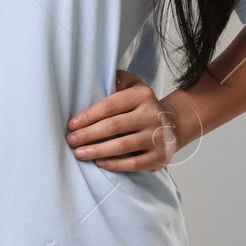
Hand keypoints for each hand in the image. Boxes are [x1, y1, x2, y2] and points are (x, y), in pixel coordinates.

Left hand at [66, 69, 182, 170]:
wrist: (174, 124)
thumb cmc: (145, 106)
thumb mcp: (135, 85)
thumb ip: (118, 81)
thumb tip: (97, 82)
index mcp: (142, 96)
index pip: (110, 106)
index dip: (89, 116)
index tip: (72, 124)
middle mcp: (152, 115)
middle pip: (114, 126)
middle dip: (88, 134)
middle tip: (71, 140)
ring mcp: (157, 137)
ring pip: (123, 146)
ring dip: (97, 150)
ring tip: (80, 153)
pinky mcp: (159, 156)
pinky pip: (133, 163)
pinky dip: (114, 164)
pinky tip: (99, 162)